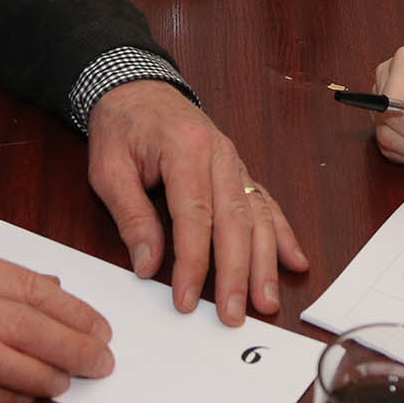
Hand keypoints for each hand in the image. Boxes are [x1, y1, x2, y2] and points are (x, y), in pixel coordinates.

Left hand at [86, 80, 308, 325]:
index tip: (186, 300)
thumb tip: (147, 265)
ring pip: (257, 215)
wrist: (137, 87)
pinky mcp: (238, 170)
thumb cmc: (121, 126)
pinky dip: (282, 234)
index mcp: (185, 149)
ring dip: (265, 261)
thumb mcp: (108, 169)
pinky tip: (295, 262)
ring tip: (267, 301)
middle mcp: (219, 154)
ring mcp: (234, 162)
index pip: (194, 216)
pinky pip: (266, 203)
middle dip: (238, 272)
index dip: (193, 263)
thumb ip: (130, 216)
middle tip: (236, 314)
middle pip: (235, 220)